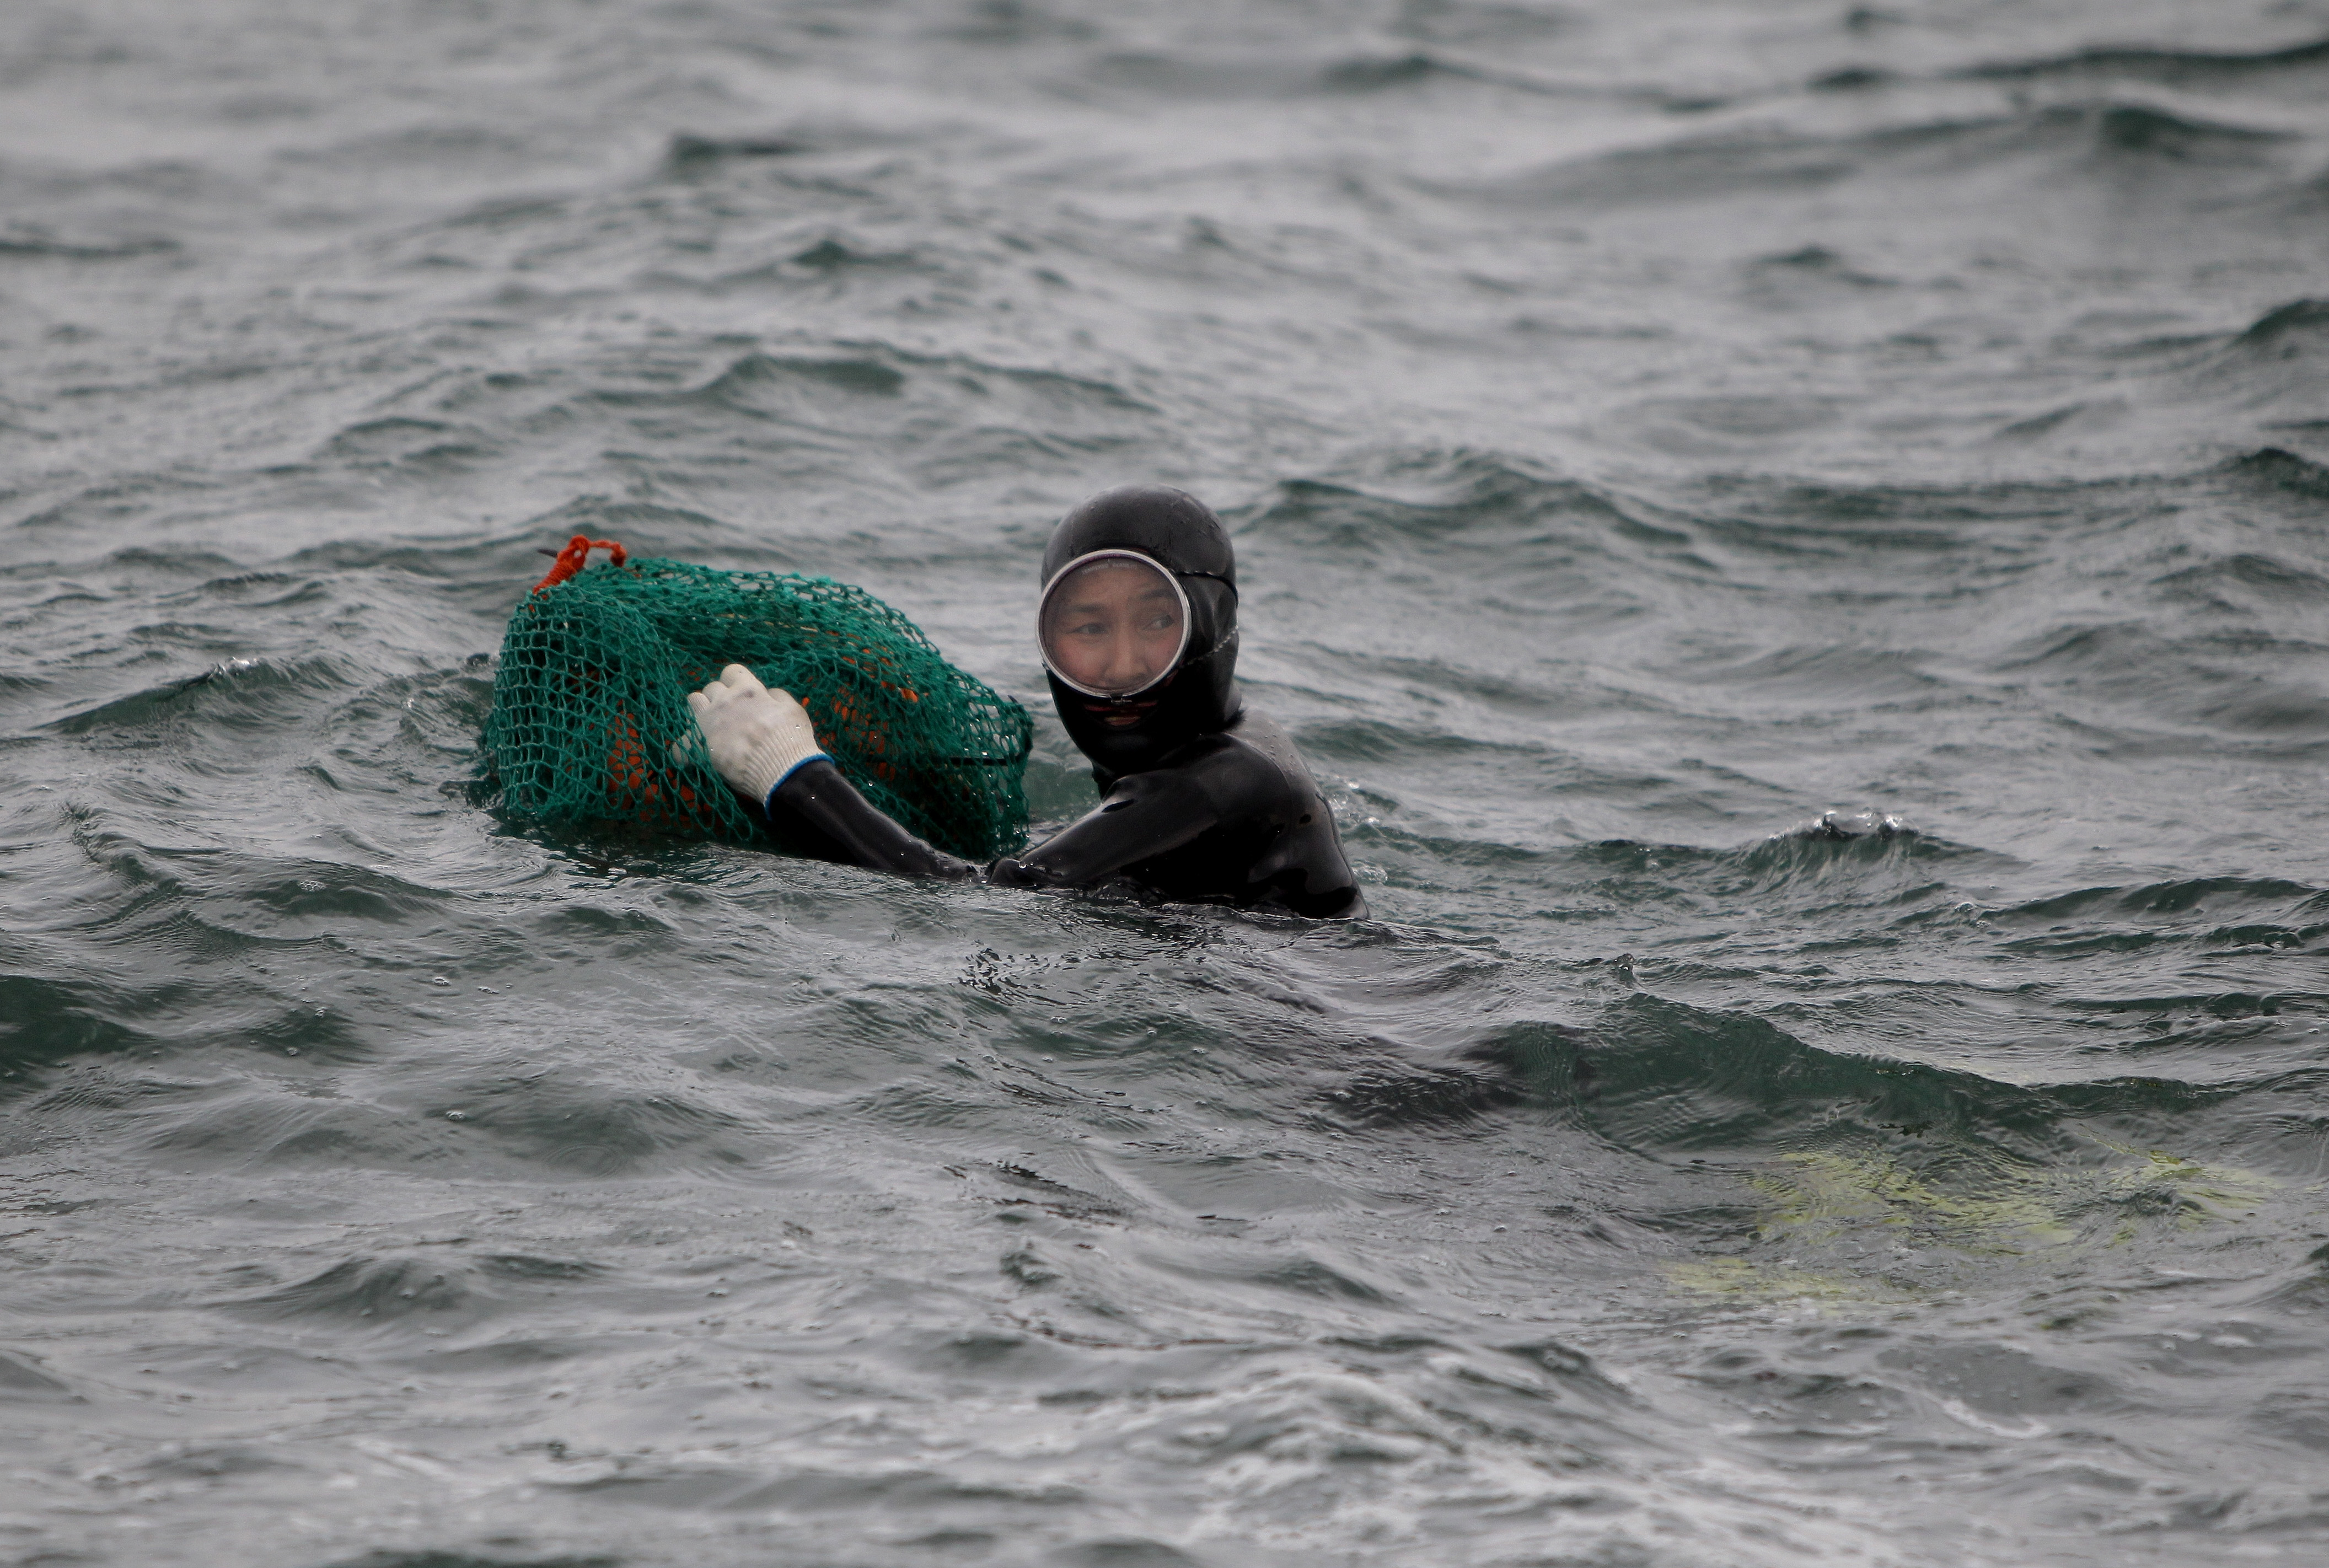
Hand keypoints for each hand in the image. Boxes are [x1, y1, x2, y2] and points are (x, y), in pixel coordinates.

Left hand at [679, 665, 827, 804]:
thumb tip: (768, 693)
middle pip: (712, 687)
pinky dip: (685, 751)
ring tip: (709, 726)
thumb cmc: (790, 739)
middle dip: (719, 698)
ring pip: (692, 702)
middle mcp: (725, 700)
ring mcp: (708, 721)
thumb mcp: (793, 709)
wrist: (780, 768)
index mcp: (748, 690)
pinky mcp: (698, 745)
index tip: (741, 695)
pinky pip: (679, 746)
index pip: (732, 672)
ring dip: (700, 711)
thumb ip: (777, 697)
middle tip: (729, 715)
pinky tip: (691, 757)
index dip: (735, 682)